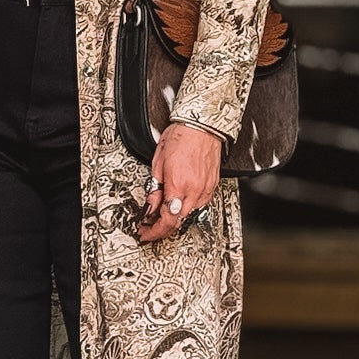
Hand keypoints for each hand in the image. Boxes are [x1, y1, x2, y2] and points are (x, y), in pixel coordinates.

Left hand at [137, 122, 221, 243]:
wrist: (202, 126)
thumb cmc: (181, 137)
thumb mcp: (157, 163)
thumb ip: (154, 188)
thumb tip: (150, 205)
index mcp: (178, 185)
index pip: (167, 220)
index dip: (154, 231)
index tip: (146, 232)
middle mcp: (194, 190)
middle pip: (178, 222)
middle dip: (163, 228)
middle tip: (150, 228)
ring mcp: (205, 189)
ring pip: (190, 215)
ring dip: (175, 219)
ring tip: (162, 216)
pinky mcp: (212, 186)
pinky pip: (200, 205)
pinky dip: (187, 209)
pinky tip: (178, 205)